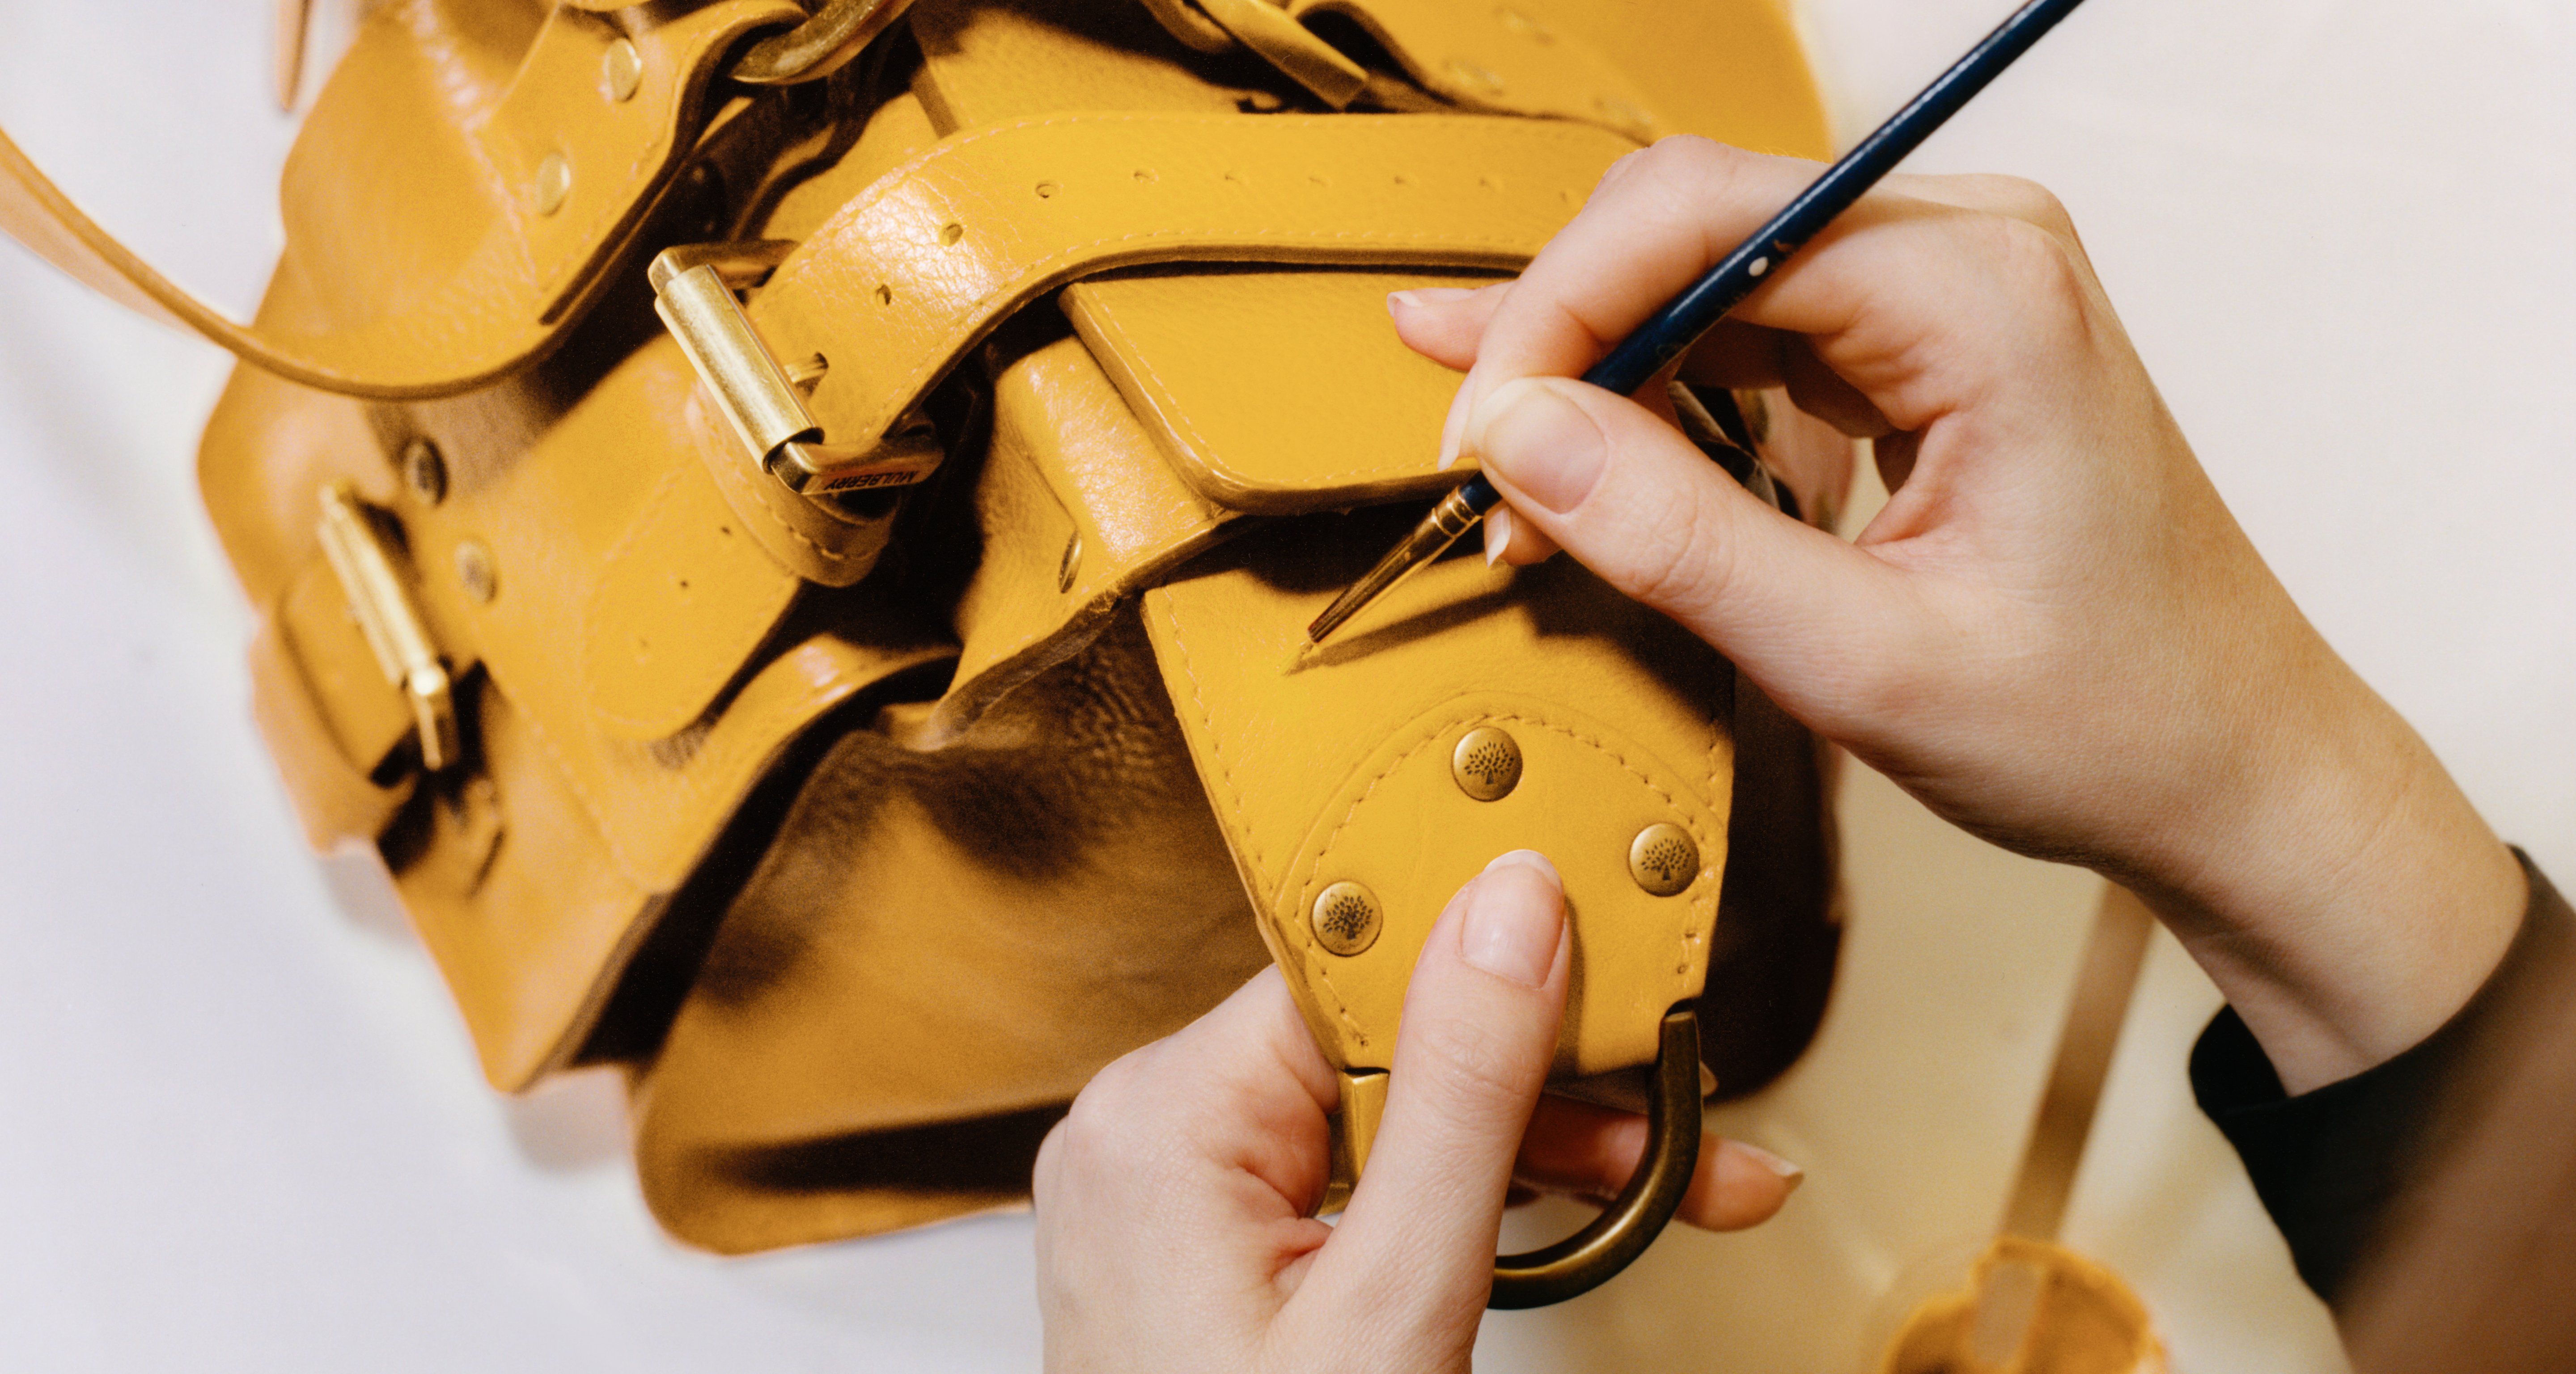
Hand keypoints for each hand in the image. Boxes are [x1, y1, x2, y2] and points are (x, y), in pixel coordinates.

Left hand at [1033, 852, 1801, 1372]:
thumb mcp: (1391, 1302)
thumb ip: (1462, 1096)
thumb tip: (1510, 913)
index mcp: (1162, 1117)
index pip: (1361, 975)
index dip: (1509, 977)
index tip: (1628, 993)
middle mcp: (1147, 1134)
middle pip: (1387, 1045)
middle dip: (1548, 1093)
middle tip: (1684, 1136)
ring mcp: (1169, 1193)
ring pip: (1382, 1113)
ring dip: (1522, 1152)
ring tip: (1660, 1191)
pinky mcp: (1202, 1245)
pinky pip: (1346, 1174)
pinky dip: (1448, 1198)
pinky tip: (1550, 1216)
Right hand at [1388, 137, 2523, 1091]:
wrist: (2233, 767)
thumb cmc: (2106, 720)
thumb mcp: (1863, 661)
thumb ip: (1678, 539)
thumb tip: (1518, 438)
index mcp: (1983, 295)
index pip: (1700, 222)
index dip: (1557, 317)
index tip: (1479, 438)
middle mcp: (1971, 251)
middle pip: (1691, 220)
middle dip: (1562, 338)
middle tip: (1474, 464)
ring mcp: (1950, 289)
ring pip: (1703, 270)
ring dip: (1595, 370)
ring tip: (1507, 476)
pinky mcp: (1925, 342)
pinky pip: (1750, 326)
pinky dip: (1656, 394)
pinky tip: (1583, 452)